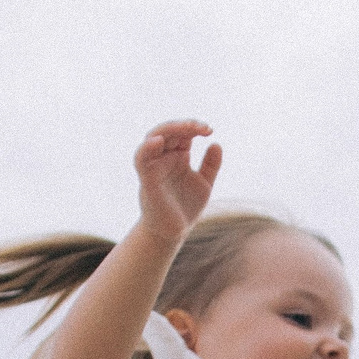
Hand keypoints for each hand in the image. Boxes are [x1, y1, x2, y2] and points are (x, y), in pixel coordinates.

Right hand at [135, 119, 221, 244]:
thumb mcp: (204, 184)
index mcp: (178, 155)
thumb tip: (216, 144)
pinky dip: (147, 148)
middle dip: (186, 125)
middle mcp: (164, 157)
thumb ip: (210, 165)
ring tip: (188, 128)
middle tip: (204, 128)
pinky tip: (158, 141)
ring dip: (170, 129)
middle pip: (169, 130)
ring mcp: (154, 166)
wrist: (173, 232)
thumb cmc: (185, 207)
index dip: (195, 127)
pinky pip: (141, 158)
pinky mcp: (147, 178)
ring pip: (154, 137)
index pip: (183, 133)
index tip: (210, 130)